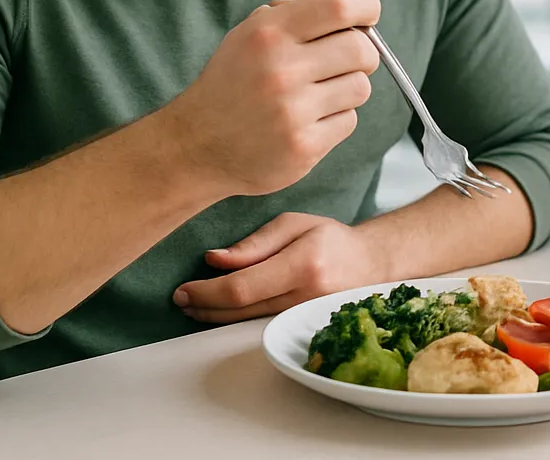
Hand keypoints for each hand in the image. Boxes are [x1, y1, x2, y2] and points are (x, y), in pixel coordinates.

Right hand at [160, 0, 380, 197]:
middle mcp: (280, 69)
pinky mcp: (303, 146)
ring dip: (348, 87)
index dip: (366, 5)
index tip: (365, 14)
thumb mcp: (259, 32)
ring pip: (361, 87)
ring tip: (317, 91)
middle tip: (342, 59)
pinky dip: (336, 118)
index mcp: (268, 32)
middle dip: (362, 52)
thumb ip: (309, 4)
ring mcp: (292, 111)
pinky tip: (308, 119)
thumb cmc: (235, 80)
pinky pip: (349, 121)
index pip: (340, 5)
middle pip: (362, 49)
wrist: (198, 146)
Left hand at [173, 212, 384, 322]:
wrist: (370, 264)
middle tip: (180, 298)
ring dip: (215, 316)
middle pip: (241, 310)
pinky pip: (260, 325)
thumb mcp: (293, 224)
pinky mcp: (302, 326)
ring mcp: (305, 316)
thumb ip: (255, 243)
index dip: (207, 292)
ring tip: (192, 305)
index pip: (243, 287)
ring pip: (247, 323)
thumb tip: (214, 260)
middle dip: (204, 305)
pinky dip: (235, 319)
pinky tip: (218, 312)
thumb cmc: (330, 238)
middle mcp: (305, 295)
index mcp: (302, 263)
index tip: (183, 289)